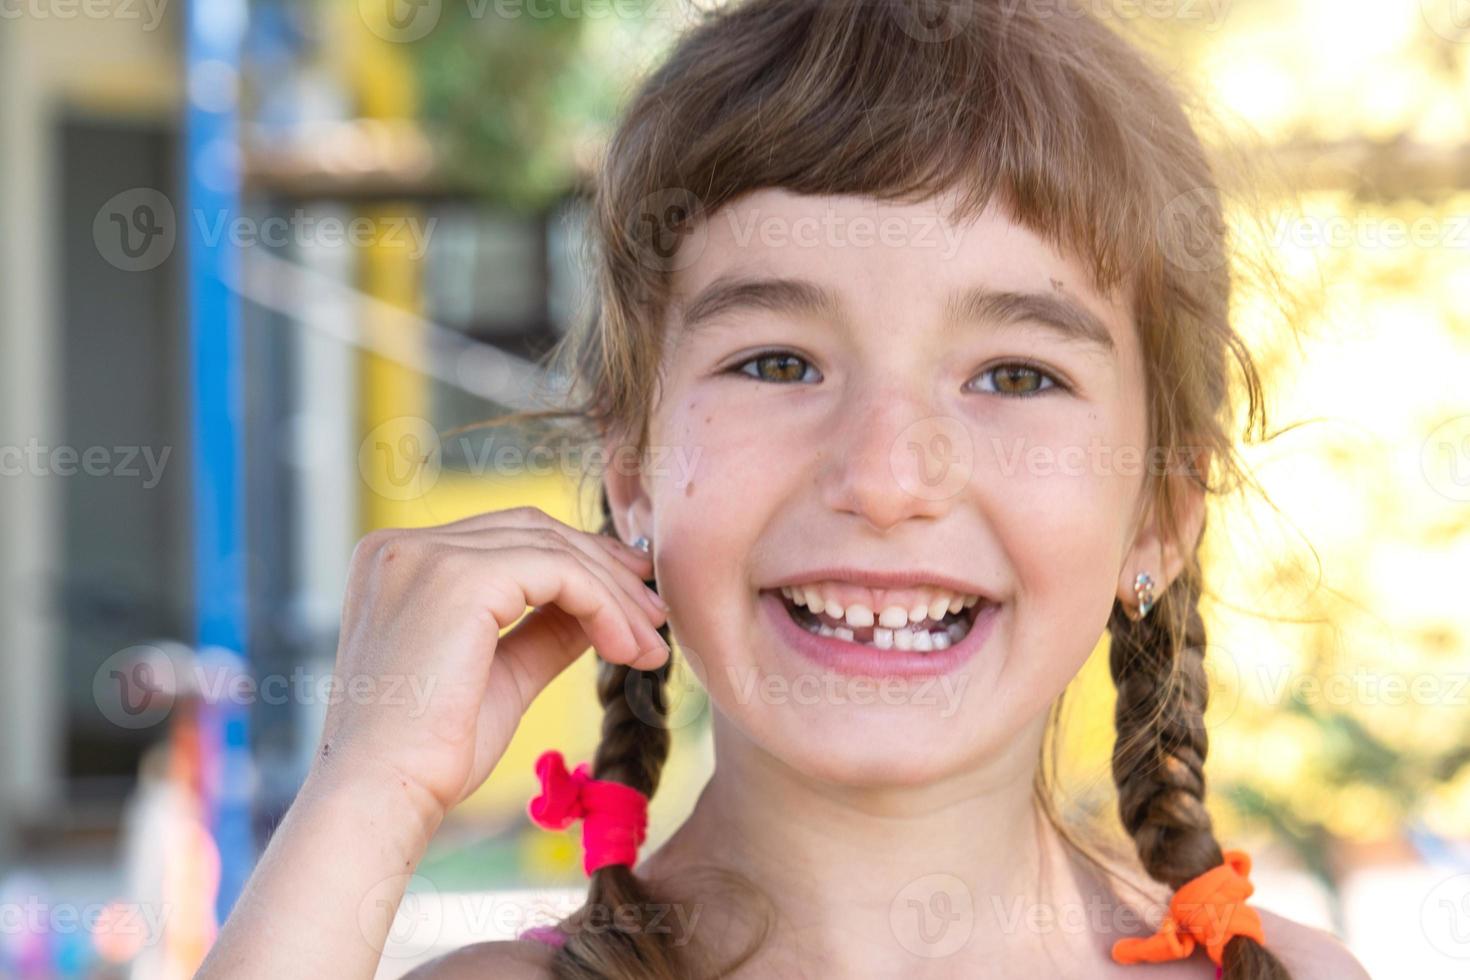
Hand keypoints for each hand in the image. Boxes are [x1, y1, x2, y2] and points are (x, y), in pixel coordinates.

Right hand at [312, 507, 668, 823]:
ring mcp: (427, 555)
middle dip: (605, 570)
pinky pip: (559, 573)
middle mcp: (403, 546)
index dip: (578, 560)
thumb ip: (546, 631)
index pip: (507, 537)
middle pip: (533, 531)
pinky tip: (625, 649)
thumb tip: (605, 607)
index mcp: (398, 562)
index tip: (631, 598)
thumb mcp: (503, 674)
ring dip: (615, 596)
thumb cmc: (431, 754)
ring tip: (650, 647)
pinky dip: (604, 606)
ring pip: (553, 549)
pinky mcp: (459, 579)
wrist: (384, 797)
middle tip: (655, 615)